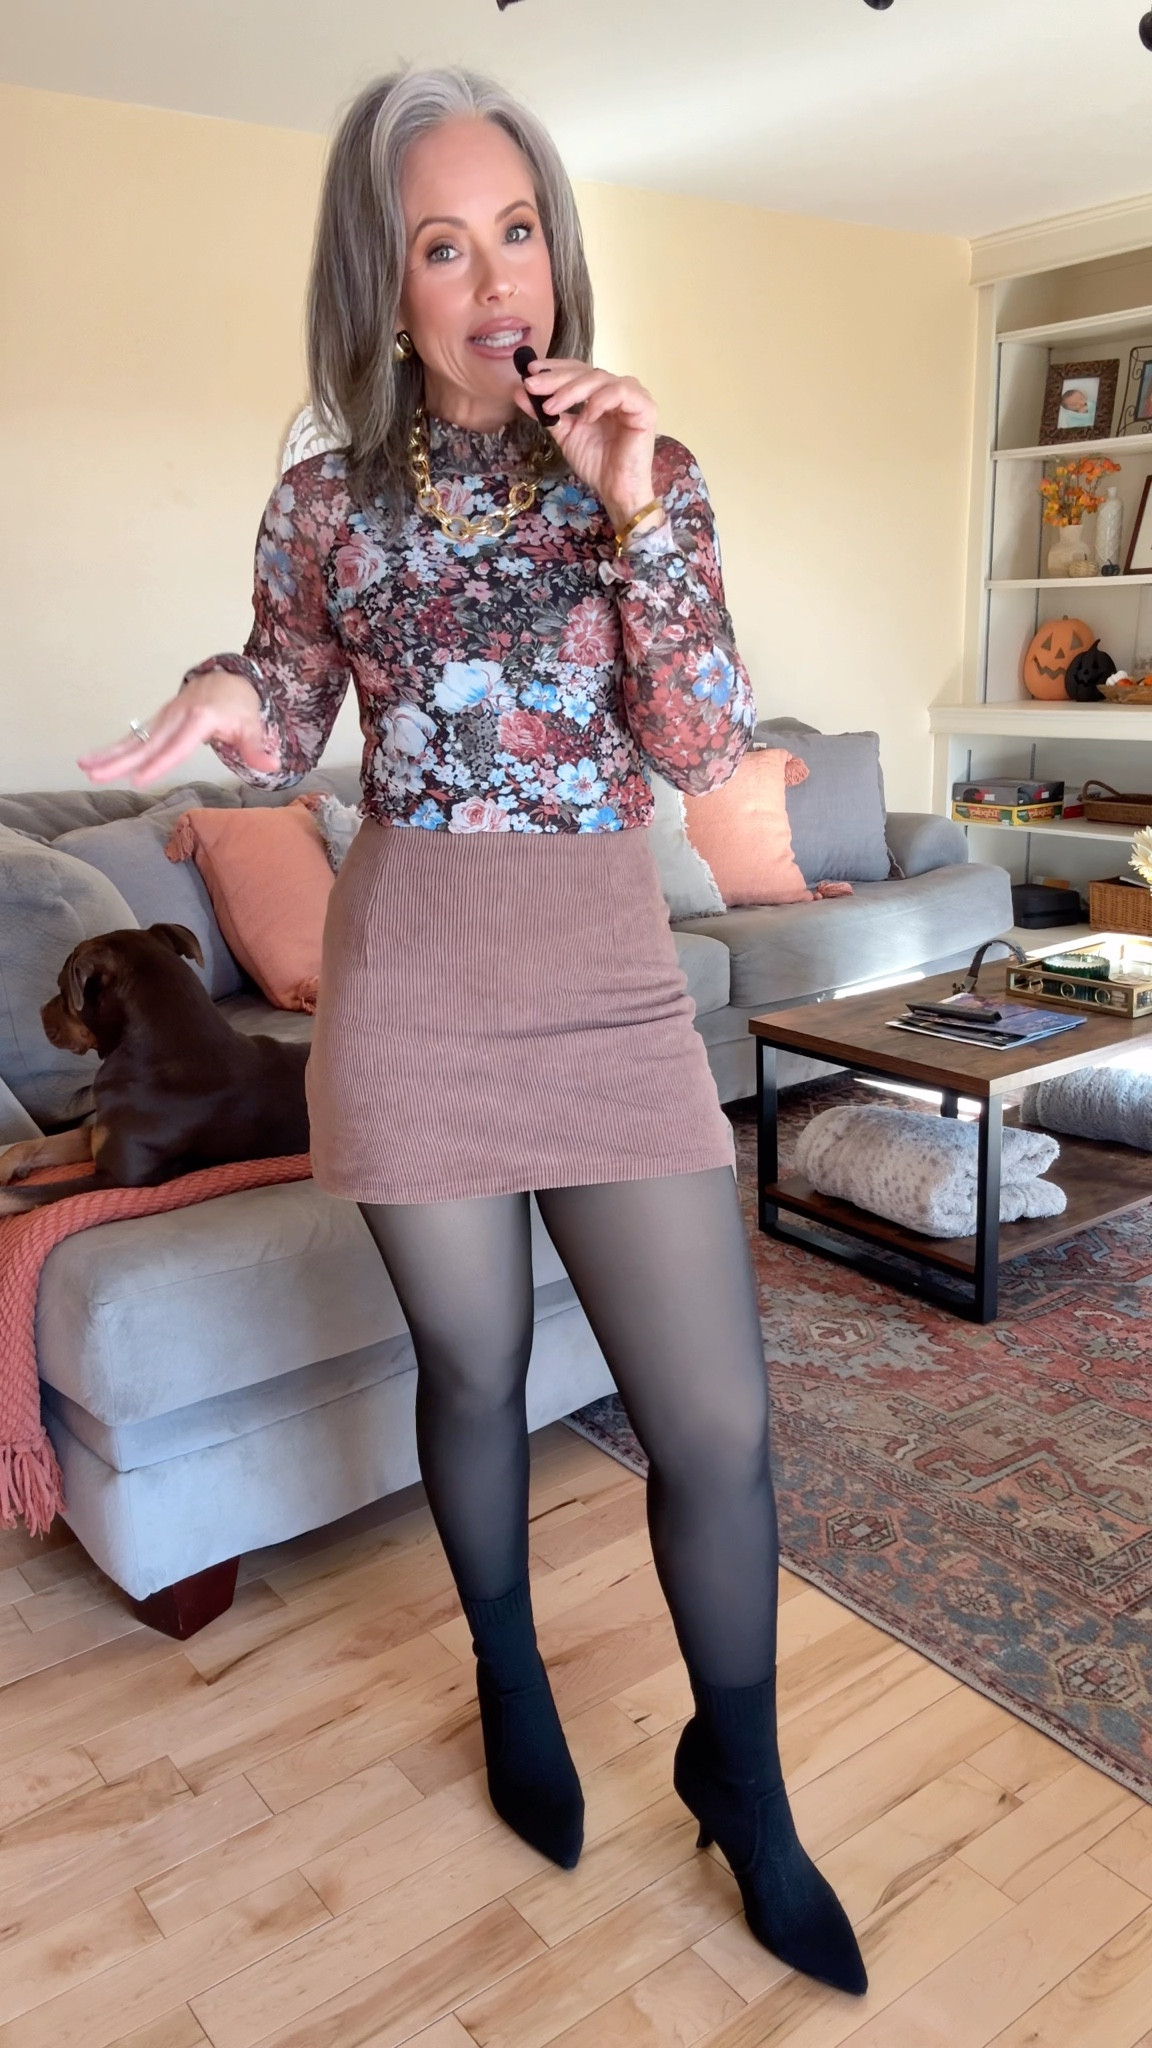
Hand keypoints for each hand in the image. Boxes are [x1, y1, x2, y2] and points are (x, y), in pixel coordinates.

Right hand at [77, 670, 279, 788]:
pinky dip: (114, 748)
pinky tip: (94, 760)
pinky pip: (135, 736)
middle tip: (95, 775)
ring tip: (84, 766)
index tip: (139, 780)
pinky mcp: (159, 721)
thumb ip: (257, 746)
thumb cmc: (241, 706)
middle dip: (120, 761)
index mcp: (200, 718)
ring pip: (135, 739)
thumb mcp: (254, 724)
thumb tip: (272, 763)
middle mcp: (177, 715)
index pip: (177, 746)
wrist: (230, 679)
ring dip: (109, 753)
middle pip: (147, 743)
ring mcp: (165, 717)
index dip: (159, 764)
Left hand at [513, 358, 659, 533]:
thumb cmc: (596, 463)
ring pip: (600, 378)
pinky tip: (585, 417)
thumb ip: (546, 412)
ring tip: (551, 407)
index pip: (578, 370)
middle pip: (586, 371)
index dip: (554, 368)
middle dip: (556, 378)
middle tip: (532, 385)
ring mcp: (634, 396)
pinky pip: (620, 393)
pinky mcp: (645, 408)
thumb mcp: (565, 433)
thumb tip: (519, 391)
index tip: (529, 371)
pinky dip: (599, 401)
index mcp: (602, 392)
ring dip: (572, 390)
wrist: (616, 489)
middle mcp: (619, 389)